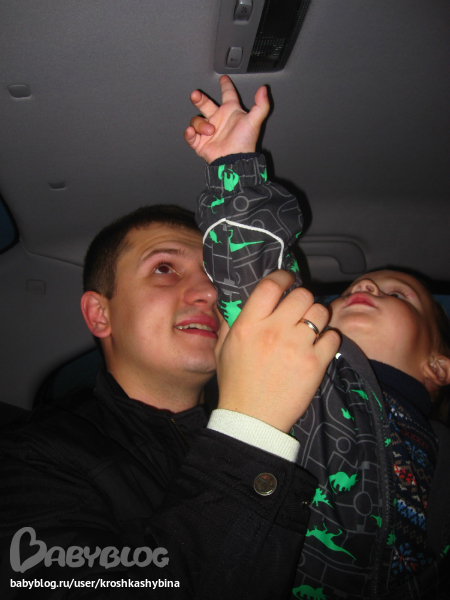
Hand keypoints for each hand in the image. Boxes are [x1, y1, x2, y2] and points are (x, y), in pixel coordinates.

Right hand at [184, 75, 269, 163]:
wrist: (234, 160)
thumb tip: (264, 89)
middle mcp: (218, 120)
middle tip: (195, 95)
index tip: (223, 78)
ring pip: (197, 120)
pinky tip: (193, 132)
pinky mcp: (200, 144)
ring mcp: (208, 132)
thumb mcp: (255, 121)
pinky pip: (190, 136)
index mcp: (230, 112)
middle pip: (205, 105)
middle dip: (199, 99)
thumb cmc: (245, 142)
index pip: (228, 94)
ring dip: (201, 124)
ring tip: (210, 131)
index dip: (226, 86)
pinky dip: (189, 134)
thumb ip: (261, 104)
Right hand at [215, 271, 340, 432]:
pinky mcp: (315, 364)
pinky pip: (332, 337)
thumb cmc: (236, 384)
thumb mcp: (223, 349)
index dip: (283, 276)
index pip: (271, 285)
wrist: (252, 420)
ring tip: (310, 328)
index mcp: (248, 325)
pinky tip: (318, 347)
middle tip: (299, 310)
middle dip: (302, 299)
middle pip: (301, 295)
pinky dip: (328, 339)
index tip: (288, 279)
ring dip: (317, 317)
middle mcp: (273, 331)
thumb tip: (234, 300)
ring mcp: (296, 347)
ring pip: (320, 312)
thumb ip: (230, 321)